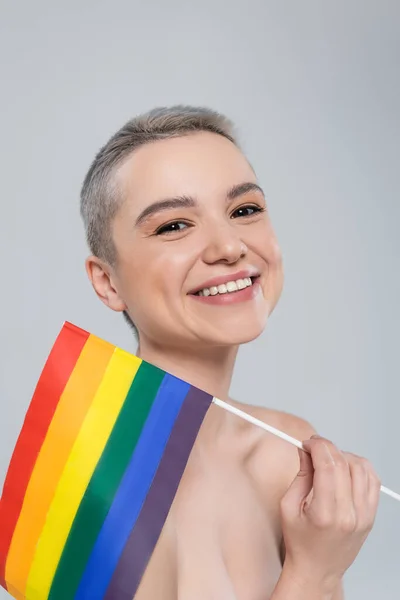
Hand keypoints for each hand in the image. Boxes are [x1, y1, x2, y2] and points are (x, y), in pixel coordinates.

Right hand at [279, 435, 380, 591]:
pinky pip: (373, 480)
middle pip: (344, 463)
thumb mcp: (288, 506)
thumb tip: (306, 449)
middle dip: (327, 447)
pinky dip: (359, 467)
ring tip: (329, 461)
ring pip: (361, 467)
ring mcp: (363, 515)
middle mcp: (349, 514)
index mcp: (325, 514)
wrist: (317, 570)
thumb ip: (300, 474)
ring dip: (343, 456)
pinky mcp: (371, 515)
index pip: (328, 466)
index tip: (307, 442)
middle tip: (314, 446)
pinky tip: (345, 469)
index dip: (317, 446)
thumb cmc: (300, 542)